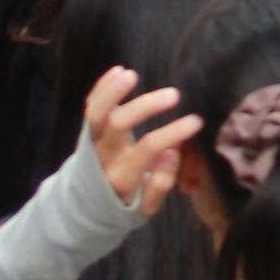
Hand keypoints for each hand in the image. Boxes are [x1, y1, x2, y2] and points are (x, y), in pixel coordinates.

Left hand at [81, 63, 198, 211]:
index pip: (147, 149)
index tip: (195, 121)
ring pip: (95, 113)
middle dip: (145, 107)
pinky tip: (119, 70)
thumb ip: (159, 184)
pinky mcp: (87, 132)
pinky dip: (102, 88)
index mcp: (122, 177)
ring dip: (112, 92)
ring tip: (130, 74)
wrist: (84, 208)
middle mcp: (103, 157)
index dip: (172, 133)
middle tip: (174, 95)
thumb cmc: (126, 204)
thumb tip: (172, 151)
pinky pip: (90, 107)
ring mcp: (91, 143)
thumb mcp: (145, 208)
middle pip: (118, 125)